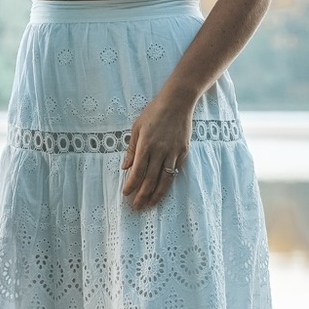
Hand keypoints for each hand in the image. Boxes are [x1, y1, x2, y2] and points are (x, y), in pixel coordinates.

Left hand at [121, 89, 195, 210]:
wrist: (178, 102)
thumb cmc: (154, 112)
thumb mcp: (137, 127)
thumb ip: (131, 149)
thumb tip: (125, 167)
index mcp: (146, 145)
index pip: (137, 171)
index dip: (131, 185)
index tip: (125, 194)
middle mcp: (160, 151)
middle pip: (150, 179)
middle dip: (142, 195)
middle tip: (136, 207)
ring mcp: (173, 153)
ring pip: (165, 180)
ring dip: (156, 195)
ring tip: (150, 205)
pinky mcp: (183, 152)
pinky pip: (174, 171)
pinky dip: (167, 183)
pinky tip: (162, 191)